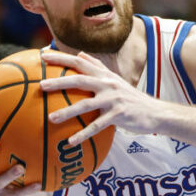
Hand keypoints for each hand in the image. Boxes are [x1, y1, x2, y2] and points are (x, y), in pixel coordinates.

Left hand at [40, 51, 159, 144]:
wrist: (154, 112)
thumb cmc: (131, 97)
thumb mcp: (115, 80)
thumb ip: (97, 66)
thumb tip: (79, 54)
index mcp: (105, 75)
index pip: (80, 62)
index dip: (62, 58)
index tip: (42, 57)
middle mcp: (108, 84)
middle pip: (80, 80)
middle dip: (59, 82)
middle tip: (41, 85)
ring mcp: (113, 100)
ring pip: (86, 104)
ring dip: (67, 111)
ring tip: (50, 118)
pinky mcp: (118, 115)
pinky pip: (97, 126)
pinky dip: (83, 134)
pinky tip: (70, 142)